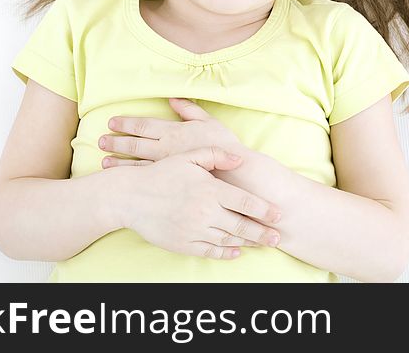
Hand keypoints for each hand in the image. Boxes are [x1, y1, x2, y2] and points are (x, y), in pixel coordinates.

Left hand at [100, 97, 240, 167]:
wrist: (234, 174)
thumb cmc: (224, 146)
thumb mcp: (209, 121)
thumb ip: (189, 109)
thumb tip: (172, 98)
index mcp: (173, 131)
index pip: (143, 125)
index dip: (126, 123)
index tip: (111, 122)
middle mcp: (165, 148)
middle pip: (134, 143)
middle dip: (116, 141)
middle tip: (100, 140)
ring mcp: (165, 167)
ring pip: (136, 162)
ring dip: (118, 161)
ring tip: (104, 161)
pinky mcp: (169, 181)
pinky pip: (145, 178)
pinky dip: (130, 176)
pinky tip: (121, 178)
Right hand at [115, 146, 282, 259]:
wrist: (129, 197)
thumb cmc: (161, 174)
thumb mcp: (189, 157)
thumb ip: (217, 155)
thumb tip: (240, 159)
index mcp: (210, 189)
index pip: (245, 202)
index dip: (264, 210)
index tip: (278, 215)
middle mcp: (205, 212)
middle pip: (241, 226)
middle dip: (262, 233)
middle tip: (278, 237)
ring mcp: (194, 230)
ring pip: (228, 240)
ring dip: (247, 243)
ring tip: (262, 243)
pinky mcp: (183, 243)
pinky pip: (209, 251)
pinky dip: (225, 253)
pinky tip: (235, 252)